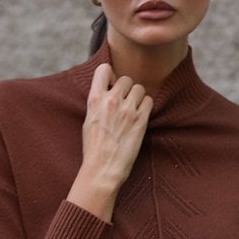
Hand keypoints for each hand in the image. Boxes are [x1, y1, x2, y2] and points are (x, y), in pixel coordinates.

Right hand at [67, 64, 151, 220]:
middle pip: (126, 79)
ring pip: (140, 88)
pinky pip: (149, 101)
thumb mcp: (89, 120)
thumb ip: (98, 102)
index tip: (112, 86)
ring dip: (138, 98)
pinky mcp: (140, 119)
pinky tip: (140, 117)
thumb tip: (107, 90)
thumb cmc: (94, 148)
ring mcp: (127, 109)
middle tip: (125, 104)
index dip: (111, 75)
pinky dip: (146, 107)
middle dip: (127, 89)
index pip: (104, 69)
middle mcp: (111, 100)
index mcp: (94, 99)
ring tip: (133, 112)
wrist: (103, 168)